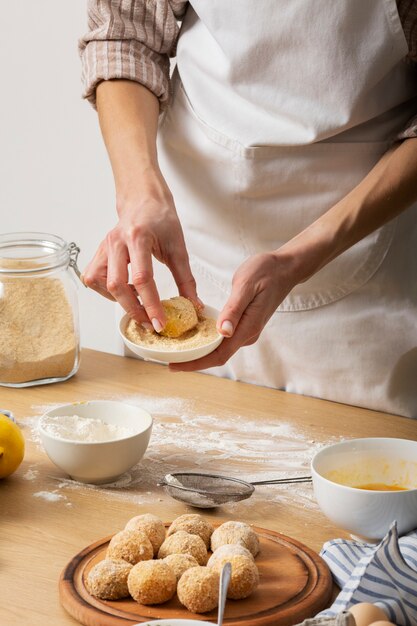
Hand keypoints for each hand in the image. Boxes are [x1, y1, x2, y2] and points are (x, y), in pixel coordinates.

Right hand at [82, 173, 198, 329]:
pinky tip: (124, 292)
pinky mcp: (99, 252)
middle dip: (134, 309)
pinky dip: (107, 291)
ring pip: (99, 282)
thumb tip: (193, 305)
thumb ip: (186, 279)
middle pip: (117, 285)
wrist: (143, 199)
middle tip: (150, 323)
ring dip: (117, 299)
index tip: (160, 323)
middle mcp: (116, 242)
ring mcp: (104, 247)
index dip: (151, 305)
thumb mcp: (178, 247)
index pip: (142, 279)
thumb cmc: (161, 219)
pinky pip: (94, 277)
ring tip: (137, 305)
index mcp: (138, 238)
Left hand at [170, 251, 295, 371]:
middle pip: (216, 356)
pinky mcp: (244, 324)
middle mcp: (247, 334)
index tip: (174, 366)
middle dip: (192, 360)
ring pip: (219, 348)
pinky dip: (206, 339)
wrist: (285, 268)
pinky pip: (223, 338)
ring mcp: (246, 330)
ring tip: (175, 348)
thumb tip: (223, 332)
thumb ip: (234, 309)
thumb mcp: (246, 286)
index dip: (195, 363)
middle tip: (167, 358)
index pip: (218, 355)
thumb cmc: (266, 272)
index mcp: (247, 328)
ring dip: (198, 351)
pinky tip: (192, 334)